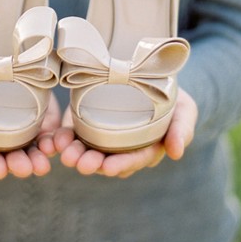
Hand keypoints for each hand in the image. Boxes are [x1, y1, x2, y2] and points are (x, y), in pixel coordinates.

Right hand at [0, 72, 59, 179]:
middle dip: (17, 163)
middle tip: (27, 170)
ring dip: (38, 157)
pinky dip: (53, 139)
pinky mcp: (38, 114)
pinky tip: (58, 145)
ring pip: (31, 147)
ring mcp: (20, 126)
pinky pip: (48, 130)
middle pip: (8, 154)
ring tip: (44, 165)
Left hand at [49, 88, 197, 177]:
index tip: (109, 167)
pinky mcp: (86, 122)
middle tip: (81, 163)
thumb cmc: (174, 96)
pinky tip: (55, 141)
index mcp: (147, 149)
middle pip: (107, 159)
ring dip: (75, 154)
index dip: (123, 164)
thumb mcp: (185, 110)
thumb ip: (182, 129)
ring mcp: (103, 136)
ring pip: (87, 150)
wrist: (152, 74)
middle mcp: (123, 148)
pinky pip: (72, 135)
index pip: (135, 160)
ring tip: (66, 154)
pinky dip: (62, 139)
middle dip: (93, 163)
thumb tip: (176, 153)